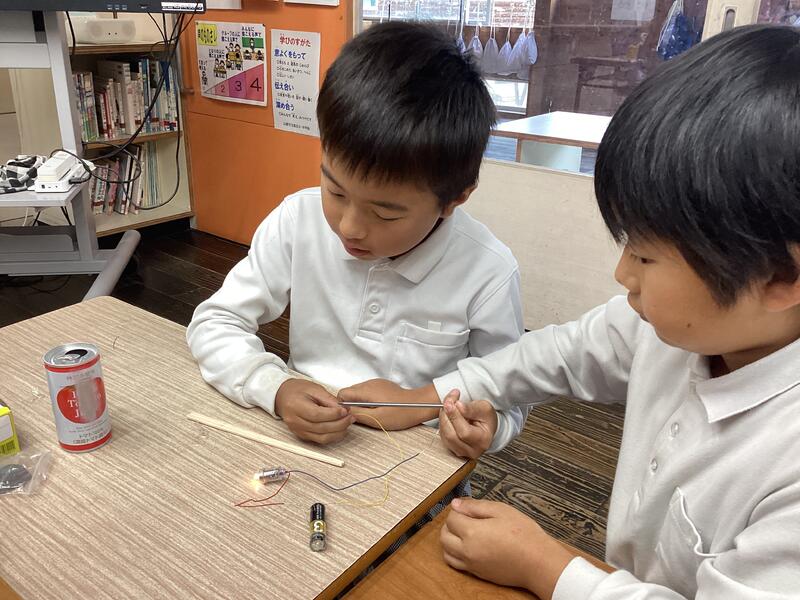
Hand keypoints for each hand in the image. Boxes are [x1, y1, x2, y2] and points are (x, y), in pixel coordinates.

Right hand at [275, 378, 354, 443]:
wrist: (282, 396)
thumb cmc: (297, 390)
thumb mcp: (314, 388)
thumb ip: (328, 399)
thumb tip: (342, 408)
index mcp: (295, 406)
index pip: (316, 415)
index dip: (333, 414)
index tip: (345, 410)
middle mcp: (295, 422)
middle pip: (321, 428)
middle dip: (340, 424)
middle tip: (351, 416)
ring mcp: (298, 431)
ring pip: (322, 437)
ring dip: (338, 432)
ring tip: (348, 422)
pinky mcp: (302, 436)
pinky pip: (320, 440)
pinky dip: (333, 436)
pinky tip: (340, 428)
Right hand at [337, 380, 439, 430]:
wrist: (420, 405)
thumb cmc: (401, 413)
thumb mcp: (377, 419)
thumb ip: (358, 414)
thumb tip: (345, 412)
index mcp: (366, 390)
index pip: (342, 393)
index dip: (342, 406)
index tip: (349, 415)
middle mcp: (369, 383)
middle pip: (350, 392)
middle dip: (351, 405)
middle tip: (361, 417)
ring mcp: (376, 383)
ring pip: (359, 393)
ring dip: (360, 403)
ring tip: (371, 413)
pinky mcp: (382, 386)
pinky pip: (368, 392)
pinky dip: (368, 401)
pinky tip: (377, 408)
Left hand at [439, 391, 497, 458]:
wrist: (486, 427)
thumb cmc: (486, 418)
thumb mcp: (484, 408)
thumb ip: (471, 408)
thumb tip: (458, 406)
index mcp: (482, 441)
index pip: (464, 432)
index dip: (454, 416)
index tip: (449, 403)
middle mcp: (472, 450)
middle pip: (451, 435)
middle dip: (446, 416)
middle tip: (448, 402)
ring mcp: (461, 452)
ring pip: (444, 436)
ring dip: (443, 419)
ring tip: (450, 407)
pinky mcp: (452, 449)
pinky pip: (442, 436)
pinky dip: (443, 424)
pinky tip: (449, 416)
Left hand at [441, 498, 574, 598]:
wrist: (538, 562)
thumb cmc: (524, 535)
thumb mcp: (501, 510)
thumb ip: (476, 506)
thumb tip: (457, 504)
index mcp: (472, 532)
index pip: (451, 519)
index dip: (457, 510)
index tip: (465, 507)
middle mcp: (467, 551)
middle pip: (444, 537)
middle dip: (449, 525)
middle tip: (462, 517)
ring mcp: (472, 564)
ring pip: (447, 553)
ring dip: (449, 541)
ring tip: (462, 532)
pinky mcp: (478, 574)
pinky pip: (457, 564)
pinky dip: (455, 554)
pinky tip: (468, 546)